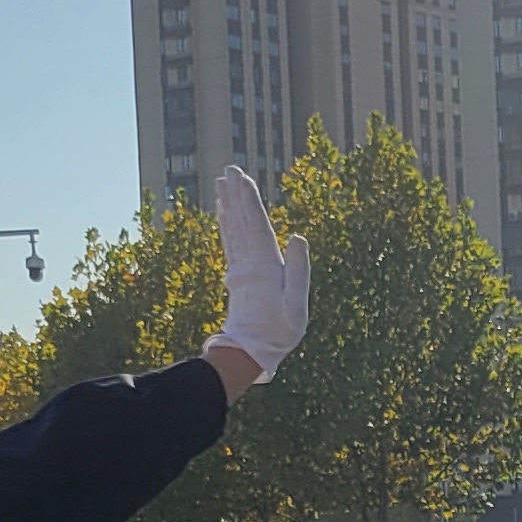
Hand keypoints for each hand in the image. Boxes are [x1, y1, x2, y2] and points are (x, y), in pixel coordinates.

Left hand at [206, 167, 312, 383]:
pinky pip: (229, 243)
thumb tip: (298, 237)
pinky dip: (225, 225)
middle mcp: (249, 262)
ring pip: (232, 229)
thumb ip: (299, 269)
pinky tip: (223, 213)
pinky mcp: (237, 276)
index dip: (249, 200)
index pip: (257, 225)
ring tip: (222, 184)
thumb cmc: (280, 330)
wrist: (251, 350)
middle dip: (235, 195)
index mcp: (266, 265)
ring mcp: (240, 268)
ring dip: (227, 205)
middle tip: (229, 171)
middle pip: (240, 221)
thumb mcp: (297, 303)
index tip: (242, 178)